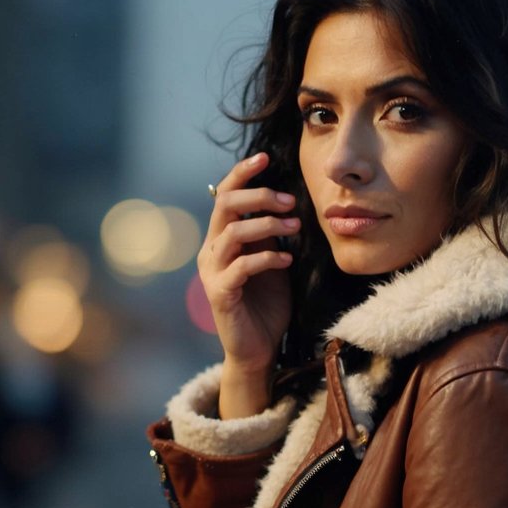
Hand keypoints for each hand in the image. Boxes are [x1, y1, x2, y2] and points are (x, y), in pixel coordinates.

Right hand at [198, 153, 297, 417]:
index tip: (266, 158)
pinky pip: (241, 266)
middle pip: (226, 205)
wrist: (259, 349)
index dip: (242, 173)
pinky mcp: (220, 294)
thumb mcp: (273, 260)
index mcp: (222, 238)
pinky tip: (287, 259)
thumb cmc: (268, 303)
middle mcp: (211, 250)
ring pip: (233, 232)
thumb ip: (272, 234)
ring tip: (295, 227)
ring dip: (268, 224)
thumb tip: (288, 202)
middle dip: (260, 196)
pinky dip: (267, 258)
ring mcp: (212, 272)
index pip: (225, 194)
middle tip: (291, 201)